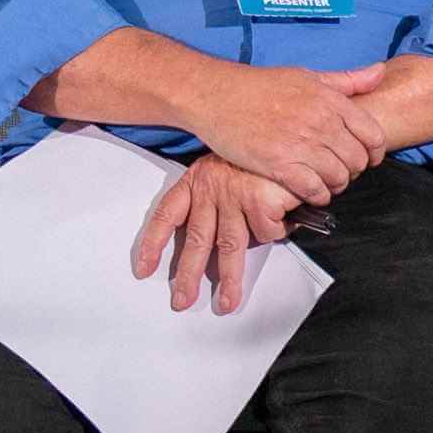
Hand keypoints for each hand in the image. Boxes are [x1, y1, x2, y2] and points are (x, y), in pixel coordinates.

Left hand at [131, 153, 305, 314]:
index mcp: (196, 181)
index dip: (154, 244)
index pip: (166, 215)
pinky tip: (285, 219)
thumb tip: (219, 237)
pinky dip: (279, 229)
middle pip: (195, 241)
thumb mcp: (227, 166)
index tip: (145, 269)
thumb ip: (219, 198)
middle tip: (182, 300)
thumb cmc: (259, 152)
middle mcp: (211, 190)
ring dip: (229, 280)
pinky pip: (270, 232)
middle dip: (187, 276)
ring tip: (226, 303)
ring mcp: (235, 197)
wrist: (288, 129)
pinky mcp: (261, 202)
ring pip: (230, 248)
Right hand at [180, 61, 392, 203]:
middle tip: (342, 171)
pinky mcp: (278, 164)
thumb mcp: (307, 76)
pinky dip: (318, 195)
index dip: (376, 152)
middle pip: (358, 160)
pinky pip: (313, 189)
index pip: (373, 134)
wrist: (216, 95)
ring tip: (326, 182)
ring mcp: (300, 144)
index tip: (369, 158)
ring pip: (338, 177)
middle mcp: (320, 122)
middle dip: (354, 170)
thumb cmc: (260, 86)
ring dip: (336, 185)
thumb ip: (346, 80)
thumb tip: (380, 72)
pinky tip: (312, 192)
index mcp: (330, 100)